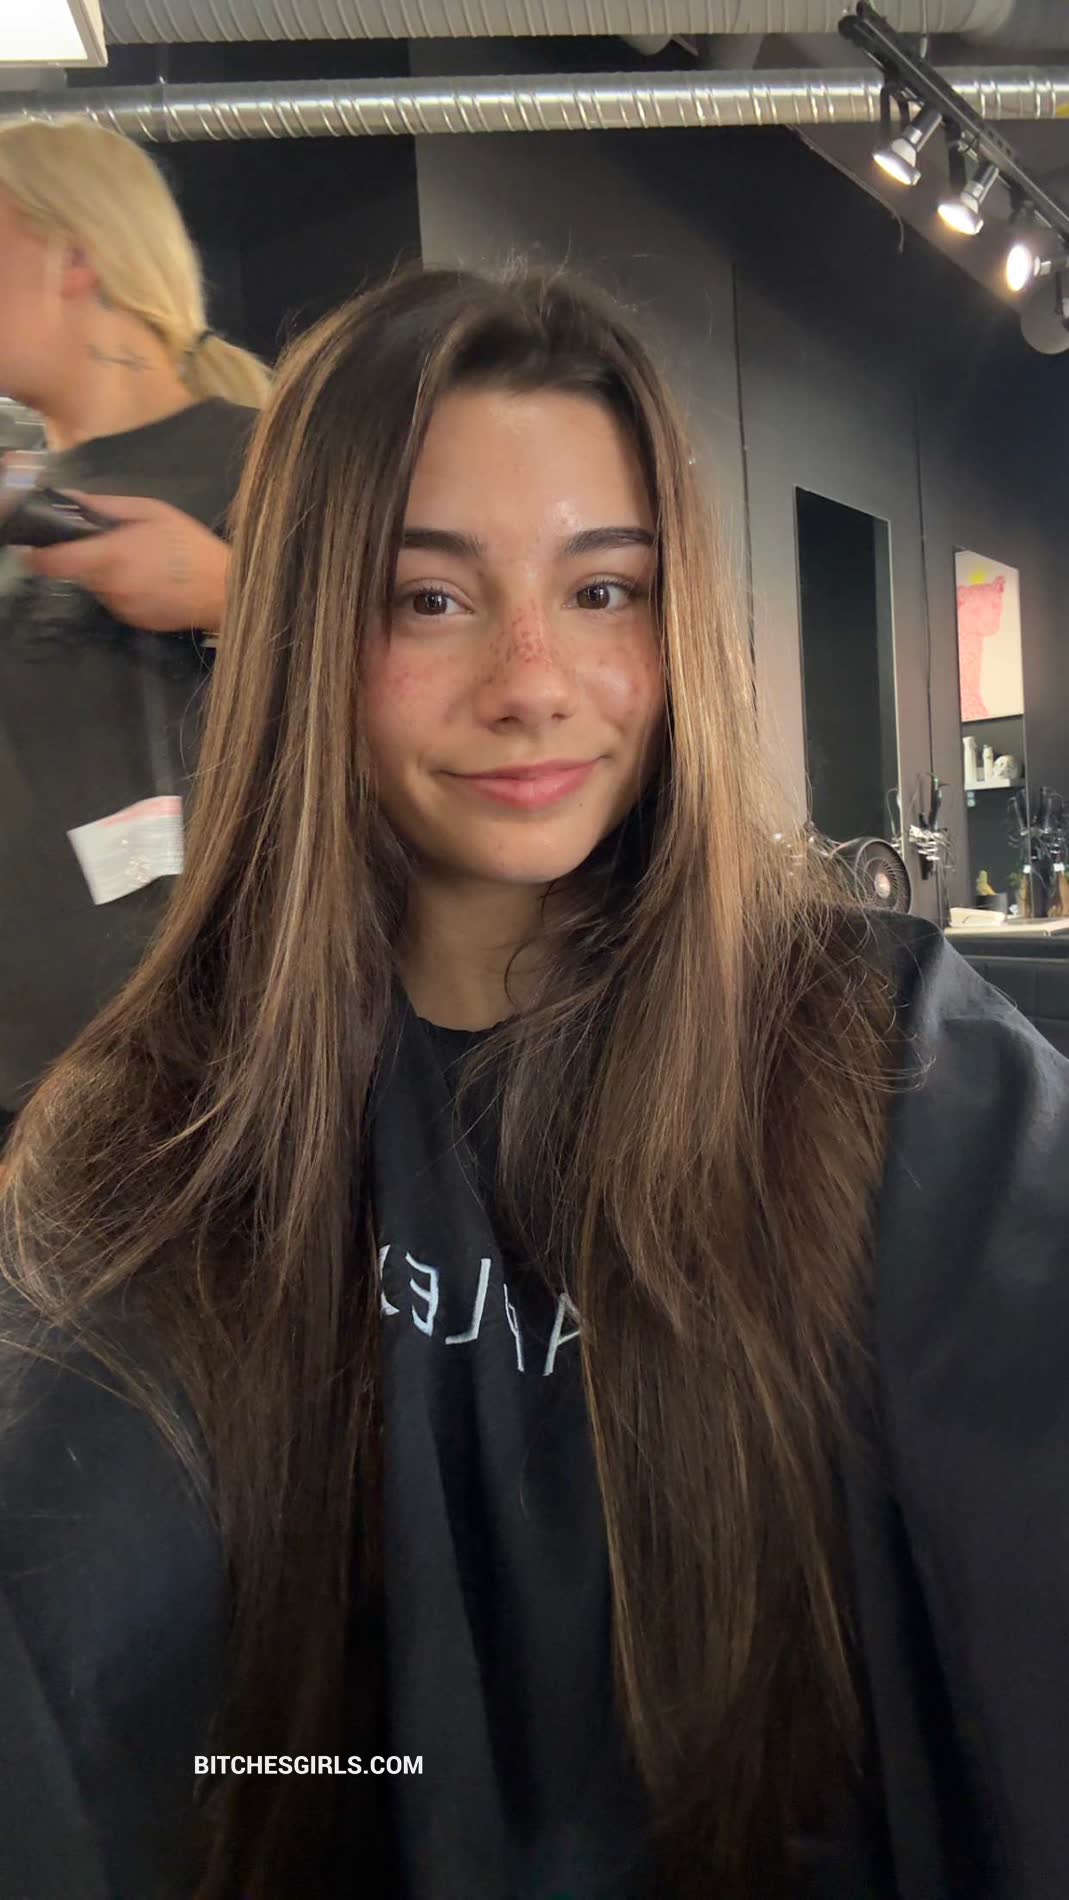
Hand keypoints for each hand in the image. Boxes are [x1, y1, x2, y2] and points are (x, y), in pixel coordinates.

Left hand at [22, 493, 229, 633]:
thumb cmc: (190, 546)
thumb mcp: (151, 511)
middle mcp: (108, 586)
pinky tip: (149, 580)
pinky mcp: (133, 621)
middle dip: (84, 557)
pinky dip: (123, 589)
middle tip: (112, 543)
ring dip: (106, 573)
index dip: (37, 555)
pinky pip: (115, 600)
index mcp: (109, 556)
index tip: (33, 546)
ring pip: (96, 586)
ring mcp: (120, 608)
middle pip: (75, 572)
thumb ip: (106, 507)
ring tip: (139, 561)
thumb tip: (70, 499)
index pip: (53, 562)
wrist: (225, 591)